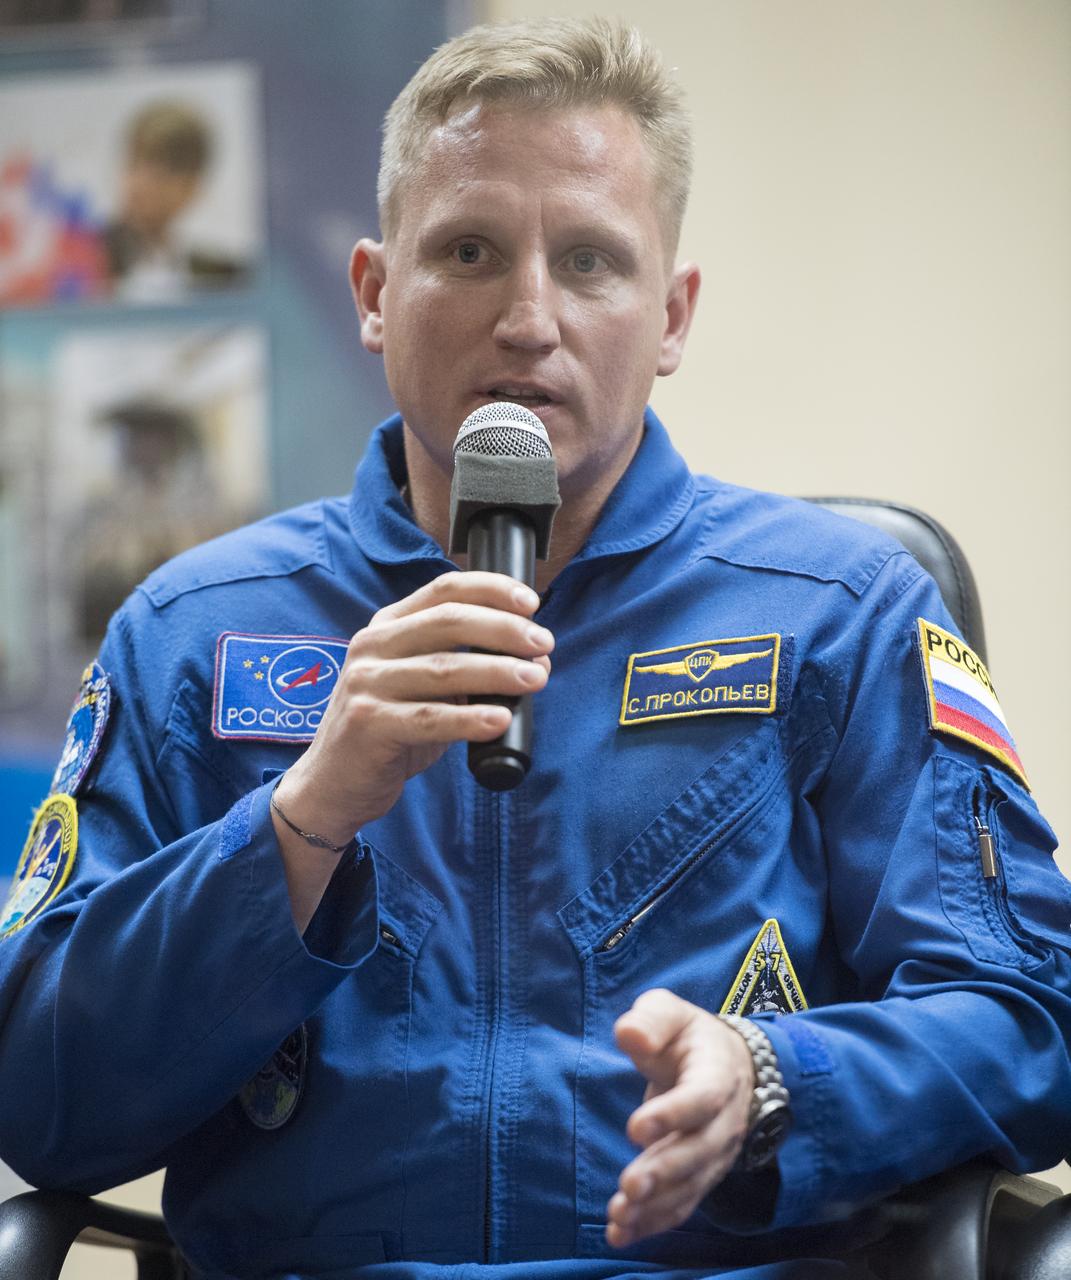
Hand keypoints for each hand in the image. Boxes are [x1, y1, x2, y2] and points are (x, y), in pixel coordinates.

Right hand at [275, 570, 552, 842]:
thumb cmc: (389, 730)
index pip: (444, 590)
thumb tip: (534, 660)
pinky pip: (429, 718)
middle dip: (504, 630)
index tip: (532, 602)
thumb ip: (466, 668)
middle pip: (448, 622)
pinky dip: (470, 718)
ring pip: (444, 669)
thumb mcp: (422, 687)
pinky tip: (500, 719)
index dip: (492, 590)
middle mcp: (373, 646)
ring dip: (497, 671)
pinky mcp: (368, 724)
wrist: (334, 783)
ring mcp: (366, 684)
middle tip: (544, 644)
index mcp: (388, 626)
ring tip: (536, 678)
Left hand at [606, 988, 754, 1248]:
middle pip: (699, 1151)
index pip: (702, 1098)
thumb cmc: (688, 1036)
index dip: (673, 1114)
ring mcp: (716, 1153)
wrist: (728, 1063)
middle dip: (664, 1172)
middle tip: (629, 1186)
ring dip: (656, 1205)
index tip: (636, 1128)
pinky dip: (653, 1222)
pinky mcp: (701, 1175)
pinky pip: (682, 1203)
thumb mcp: (669, 1012)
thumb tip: (629, 1034)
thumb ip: (651, 1019)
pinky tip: (621, 1233)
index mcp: (718, 1073)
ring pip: (691, 1185)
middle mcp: (724, 1120)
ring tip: (619, 1216)